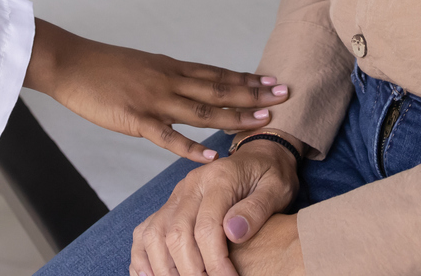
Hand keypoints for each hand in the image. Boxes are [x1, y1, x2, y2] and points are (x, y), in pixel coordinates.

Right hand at [23, 20, 288, 163]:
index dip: (247, 79)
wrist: (70, 62)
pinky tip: (211, 156)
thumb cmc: (102, 67)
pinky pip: (167, 136)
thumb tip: (190, 84)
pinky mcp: (135, 119)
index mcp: (171, 68)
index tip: (273, 81)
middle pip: (219, 88)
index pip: (218, 73)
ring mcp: (154, 100)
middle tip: (284, 95)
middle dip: (253, 93)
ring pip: (202, 110)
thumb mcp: (143, 66)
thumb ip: (167, 76)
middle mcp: (169, 81)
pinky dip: (191, 148)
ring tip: (262, 121)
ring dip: (234, 116)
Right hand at [131, 136, 300, 275]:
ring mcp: (177, 195)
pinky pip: (145, 231)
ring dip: (165, 268)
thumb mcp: (276, 189)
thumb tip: (233, 233)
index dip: (215, 263)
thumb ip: (256, 209)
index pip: (207, 228)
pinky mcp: (170, 205)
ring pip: (155, 234)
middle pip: (176, 234)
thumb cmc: (270, 175)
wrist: (261, 155)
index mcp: (218, 179)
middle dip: (190, 271)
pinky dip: (143, 257)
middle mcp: (190, 185)